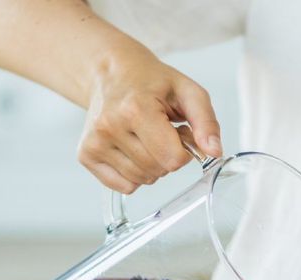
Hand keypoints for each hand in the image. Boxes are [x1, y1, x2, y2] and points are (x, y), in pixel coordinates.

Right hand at [79, 43, 221, 192]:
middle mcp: (109, 126)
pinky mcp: (86, 155)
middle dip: (168, 157)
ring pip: (141, 180)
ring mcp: (94, 142)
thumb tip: (214, 152)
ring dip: (152, 166)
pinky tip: (131, 149)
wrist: (110, 73)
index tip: (177, 132)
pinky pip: (123, 186)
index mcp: (135, 108)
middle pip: (157, 171)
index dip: (183, 151)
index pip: (173, 158)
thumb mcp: (187, 91)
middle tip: (162, 133)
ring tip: (146, 138)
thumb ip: (206, 122)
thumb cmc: (151, 82)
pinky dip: (134, 174)